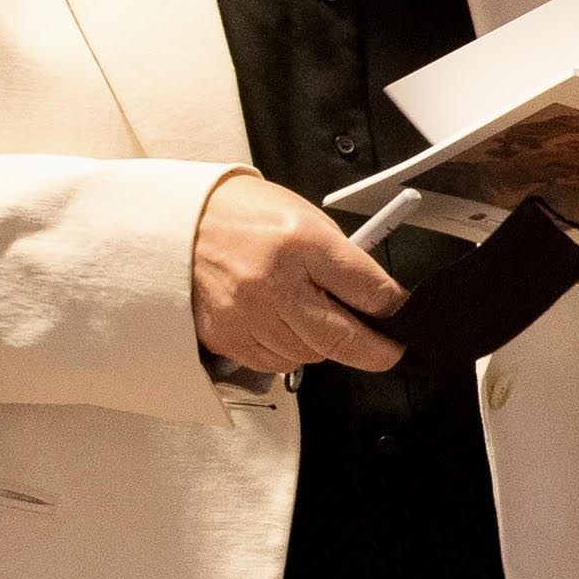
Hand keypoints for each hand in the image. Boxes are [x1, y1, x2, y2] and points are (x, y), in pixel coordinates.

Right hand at [193, 169, 405, 376]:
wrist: (176, 224)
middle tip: (388, 351)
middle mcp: (273, 283)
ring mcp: (247, 315)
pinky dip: (289, 351)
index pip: (367, 289)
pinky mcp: (226, 338)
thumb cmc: (243, 216)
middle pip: (342, 337)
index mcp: (300, 242)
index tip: (403, 318)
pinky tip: (282, 325)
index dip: (395, 310)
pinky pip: (276, 362)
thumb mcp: (305, 219)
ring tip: (312, 317)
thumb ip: (341, 260)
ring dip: (323, 346)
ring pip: (310, 356)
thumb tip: (377, 300)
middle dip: (375, 350)